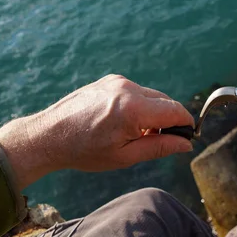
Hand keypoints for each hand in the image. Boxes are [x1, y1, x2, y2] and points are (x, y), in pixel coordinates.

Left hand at [0, 74, 193, 189]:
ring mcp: (118, 81)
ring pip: (151, 95)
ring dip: (153, 112)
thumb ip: (160, 147)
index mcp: (133, 109)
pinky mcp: (111, 79)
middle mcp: (128, 88)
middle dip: (169, 119)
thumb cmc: (84, 150)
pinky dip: (139, 104)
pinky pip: (136, 91)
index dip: (185, 124)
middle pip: (165, 101)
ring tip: (135, 132)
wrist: (48, 135)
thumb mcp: (125, 156)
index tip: (187, 136)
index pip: (175, 111)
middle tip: (159, 140)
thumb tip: (186, 144)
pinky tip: (123, 121)